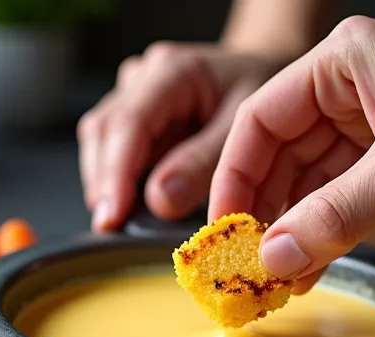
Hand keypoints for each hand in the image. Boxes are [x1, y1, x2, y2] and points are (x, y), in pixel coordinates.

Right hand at [78, 42, 284, 231]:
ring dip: (107, 182)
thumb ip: (203, 165)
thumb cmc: (266, 103)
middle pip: (103, 131)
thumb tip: (159, 200)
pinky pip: (111, 150)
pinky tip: (135, 203)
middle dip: (105, 183)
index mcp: (175, 71)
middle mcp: (144, 77)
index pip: (129, 122)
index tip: (111, 216)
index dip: (115, 173)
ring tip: (125, 219)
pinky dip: (119, 180)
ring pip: (99, 141)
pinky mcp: (132, 116)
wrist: (275, 89)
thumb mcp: (247, 132)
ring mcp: (134, 95)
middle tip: (112, 228)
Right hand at [209, 16, 374, 292]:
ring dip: (300, 229)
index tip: (222, 233)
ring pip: (319, 182)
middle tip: (248, 269)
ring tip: (278, 280)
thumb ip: (335, 216)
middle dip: (267, 212)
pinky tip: (317, 266)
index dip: (235, 179)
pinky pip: (354, 198)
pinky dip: (335, 231)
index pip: (261, 122)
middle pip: (285, 155)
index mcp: (345, 63)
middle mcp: (359, 90)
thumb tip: (272, 260)